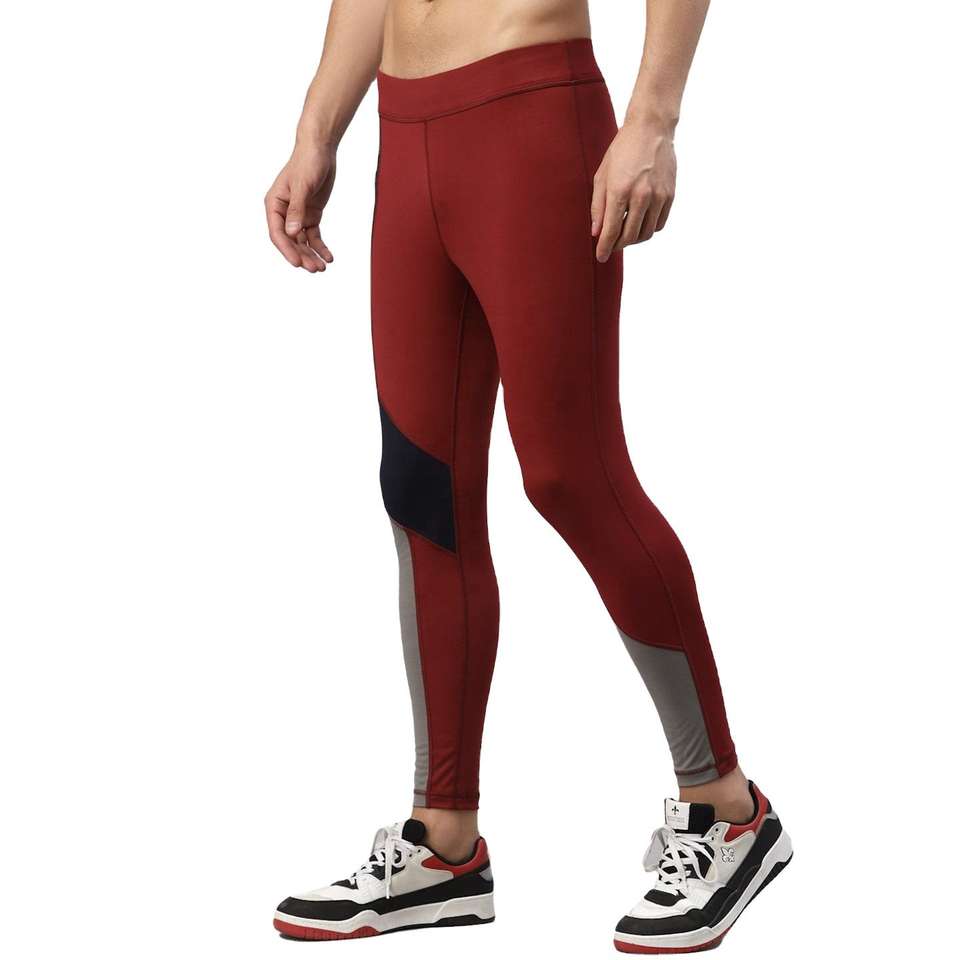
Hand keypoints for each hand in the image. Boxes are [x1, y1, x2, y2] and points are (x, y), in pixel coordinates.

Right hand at [265, 142, 335, 271]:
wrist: (320, 150)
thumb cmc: (307, 163)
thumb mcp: (302, 186)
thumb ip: (297, 210)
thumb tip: (292, 232)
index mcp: (274, 204)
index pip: (277, 233)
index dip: (286, 250)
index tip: (297, 264)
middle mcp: (283, 213)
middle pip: (290, 241)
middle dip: (302, 256)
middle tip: (315, 269)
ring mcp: (297, 215)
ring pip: (302, 241)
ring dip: (311, 254)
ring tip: (323, 267)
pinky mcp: (311, 215)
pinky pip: (314, 235)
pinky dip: (320, 247)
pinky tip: (329, 257)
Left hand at [591, 119, 676, 262]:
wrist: (651, 128)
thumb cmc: (622, 150)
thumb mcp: (602, 175)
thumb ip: (597, 207)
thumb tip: (596, 233)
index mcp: (620, 190)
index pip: (611, 231)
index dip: (605, 248)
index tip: (601, 257)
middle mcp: (641, 196)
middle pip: (630, 237)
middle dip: (618, 246)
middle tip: (611, 245)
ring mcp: (658, 196)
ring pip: (646, 234)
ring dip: (634, 240)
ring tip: (625, 233)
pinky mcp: (670, 195)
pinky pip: (659, 224)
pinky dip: (648, 229)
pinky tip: (640, 223)